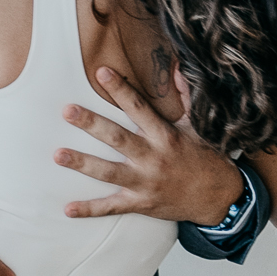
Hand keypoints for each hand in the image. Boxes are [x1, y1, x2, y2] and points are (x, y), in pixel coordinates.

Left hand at [55, 66, 242, 223]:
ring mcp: (145, 183)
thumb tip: (175, 66)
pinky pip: (112, 207)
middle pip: (118, 138)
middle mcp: (153, 158)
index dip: (120, 89)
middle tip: (68, 111)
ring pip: (109, 172)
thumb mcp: (197, 125)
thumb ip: (184, 95)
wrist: (218, 197)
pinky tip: (68, 208)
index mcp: (165, 135)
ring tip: (58, 154)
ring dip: (83, 163)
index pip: (138, 107)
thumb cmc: (205, 157)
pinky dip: (90, 209)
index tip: (101, 72)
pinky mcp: (141, 203)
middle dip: (92, 124)